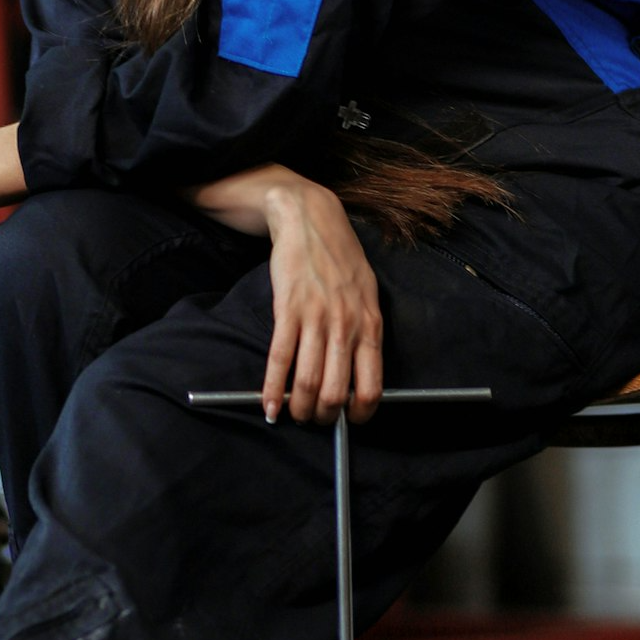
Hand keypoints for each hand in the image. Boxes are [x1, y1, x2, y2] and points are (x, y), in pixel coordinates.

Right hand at [260, 177, 383, 425]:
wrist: (311, 219)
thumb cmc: (340, 259)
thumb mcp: (368, 294)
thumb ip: (365, 330)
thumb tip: (360, 371)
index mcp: (370, 325)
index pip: (372, 387)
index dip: (360, 414)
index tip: (349, 420)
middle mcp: (346, 326)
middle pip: (336, 392)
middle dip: (324, 416)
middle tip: (314, 419)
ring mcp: (316, 318)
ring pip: (307, 381)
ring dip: (297, 408)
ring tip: (291, 415)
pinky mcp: (287, 309)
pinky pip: (279, 358)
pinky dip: (271, 388)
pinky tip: (267, 404)